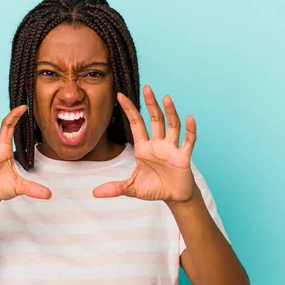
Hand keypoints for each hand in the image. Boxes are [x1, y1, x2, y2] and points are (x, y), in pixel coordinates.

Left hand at [93, 85, 197, 203]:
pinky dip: (190, 130)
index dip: (129, 110)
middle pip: (155, 119)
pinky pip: (188, 141)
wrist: (173, 197)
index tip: (120, 95)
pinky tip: (189, 118)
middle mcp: (158, 144)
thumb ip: (115, 188)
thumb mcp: (131, 188)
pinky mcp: (183, 156)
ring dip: (170, 112)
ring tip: (166, 98)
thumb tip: (94, 193)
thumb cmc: (154, 188)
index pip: (136, 124)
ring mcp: (172, 148)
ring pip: (171, 126)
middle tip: (147, 87)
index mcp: (144, 148)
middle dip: (151, 104)